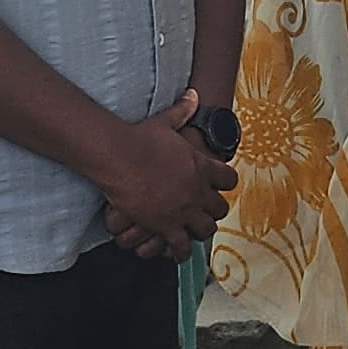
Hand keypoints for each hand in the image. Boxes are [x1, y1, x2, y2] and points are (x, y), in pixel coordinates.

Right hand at [98, 91, 235, 263]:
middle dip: (214, 212)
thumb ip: (183, 111)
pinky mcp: (166, 226)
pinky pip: (180, 246)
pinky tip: (177, 254)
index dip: (225, 184)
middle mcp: (198, 191)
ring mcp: (184, 210)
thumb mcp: (165, 122)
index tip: (220, 186)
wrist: (119, 157)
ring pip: (204, 230)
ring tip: (194, 234)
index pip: (228, 179)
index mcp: (202, 166)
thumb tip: (194, 94)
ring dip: (199, 232)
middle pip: (219, 209)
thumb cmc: (140, 139)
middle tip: (207, 214)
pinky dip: (179, 251)